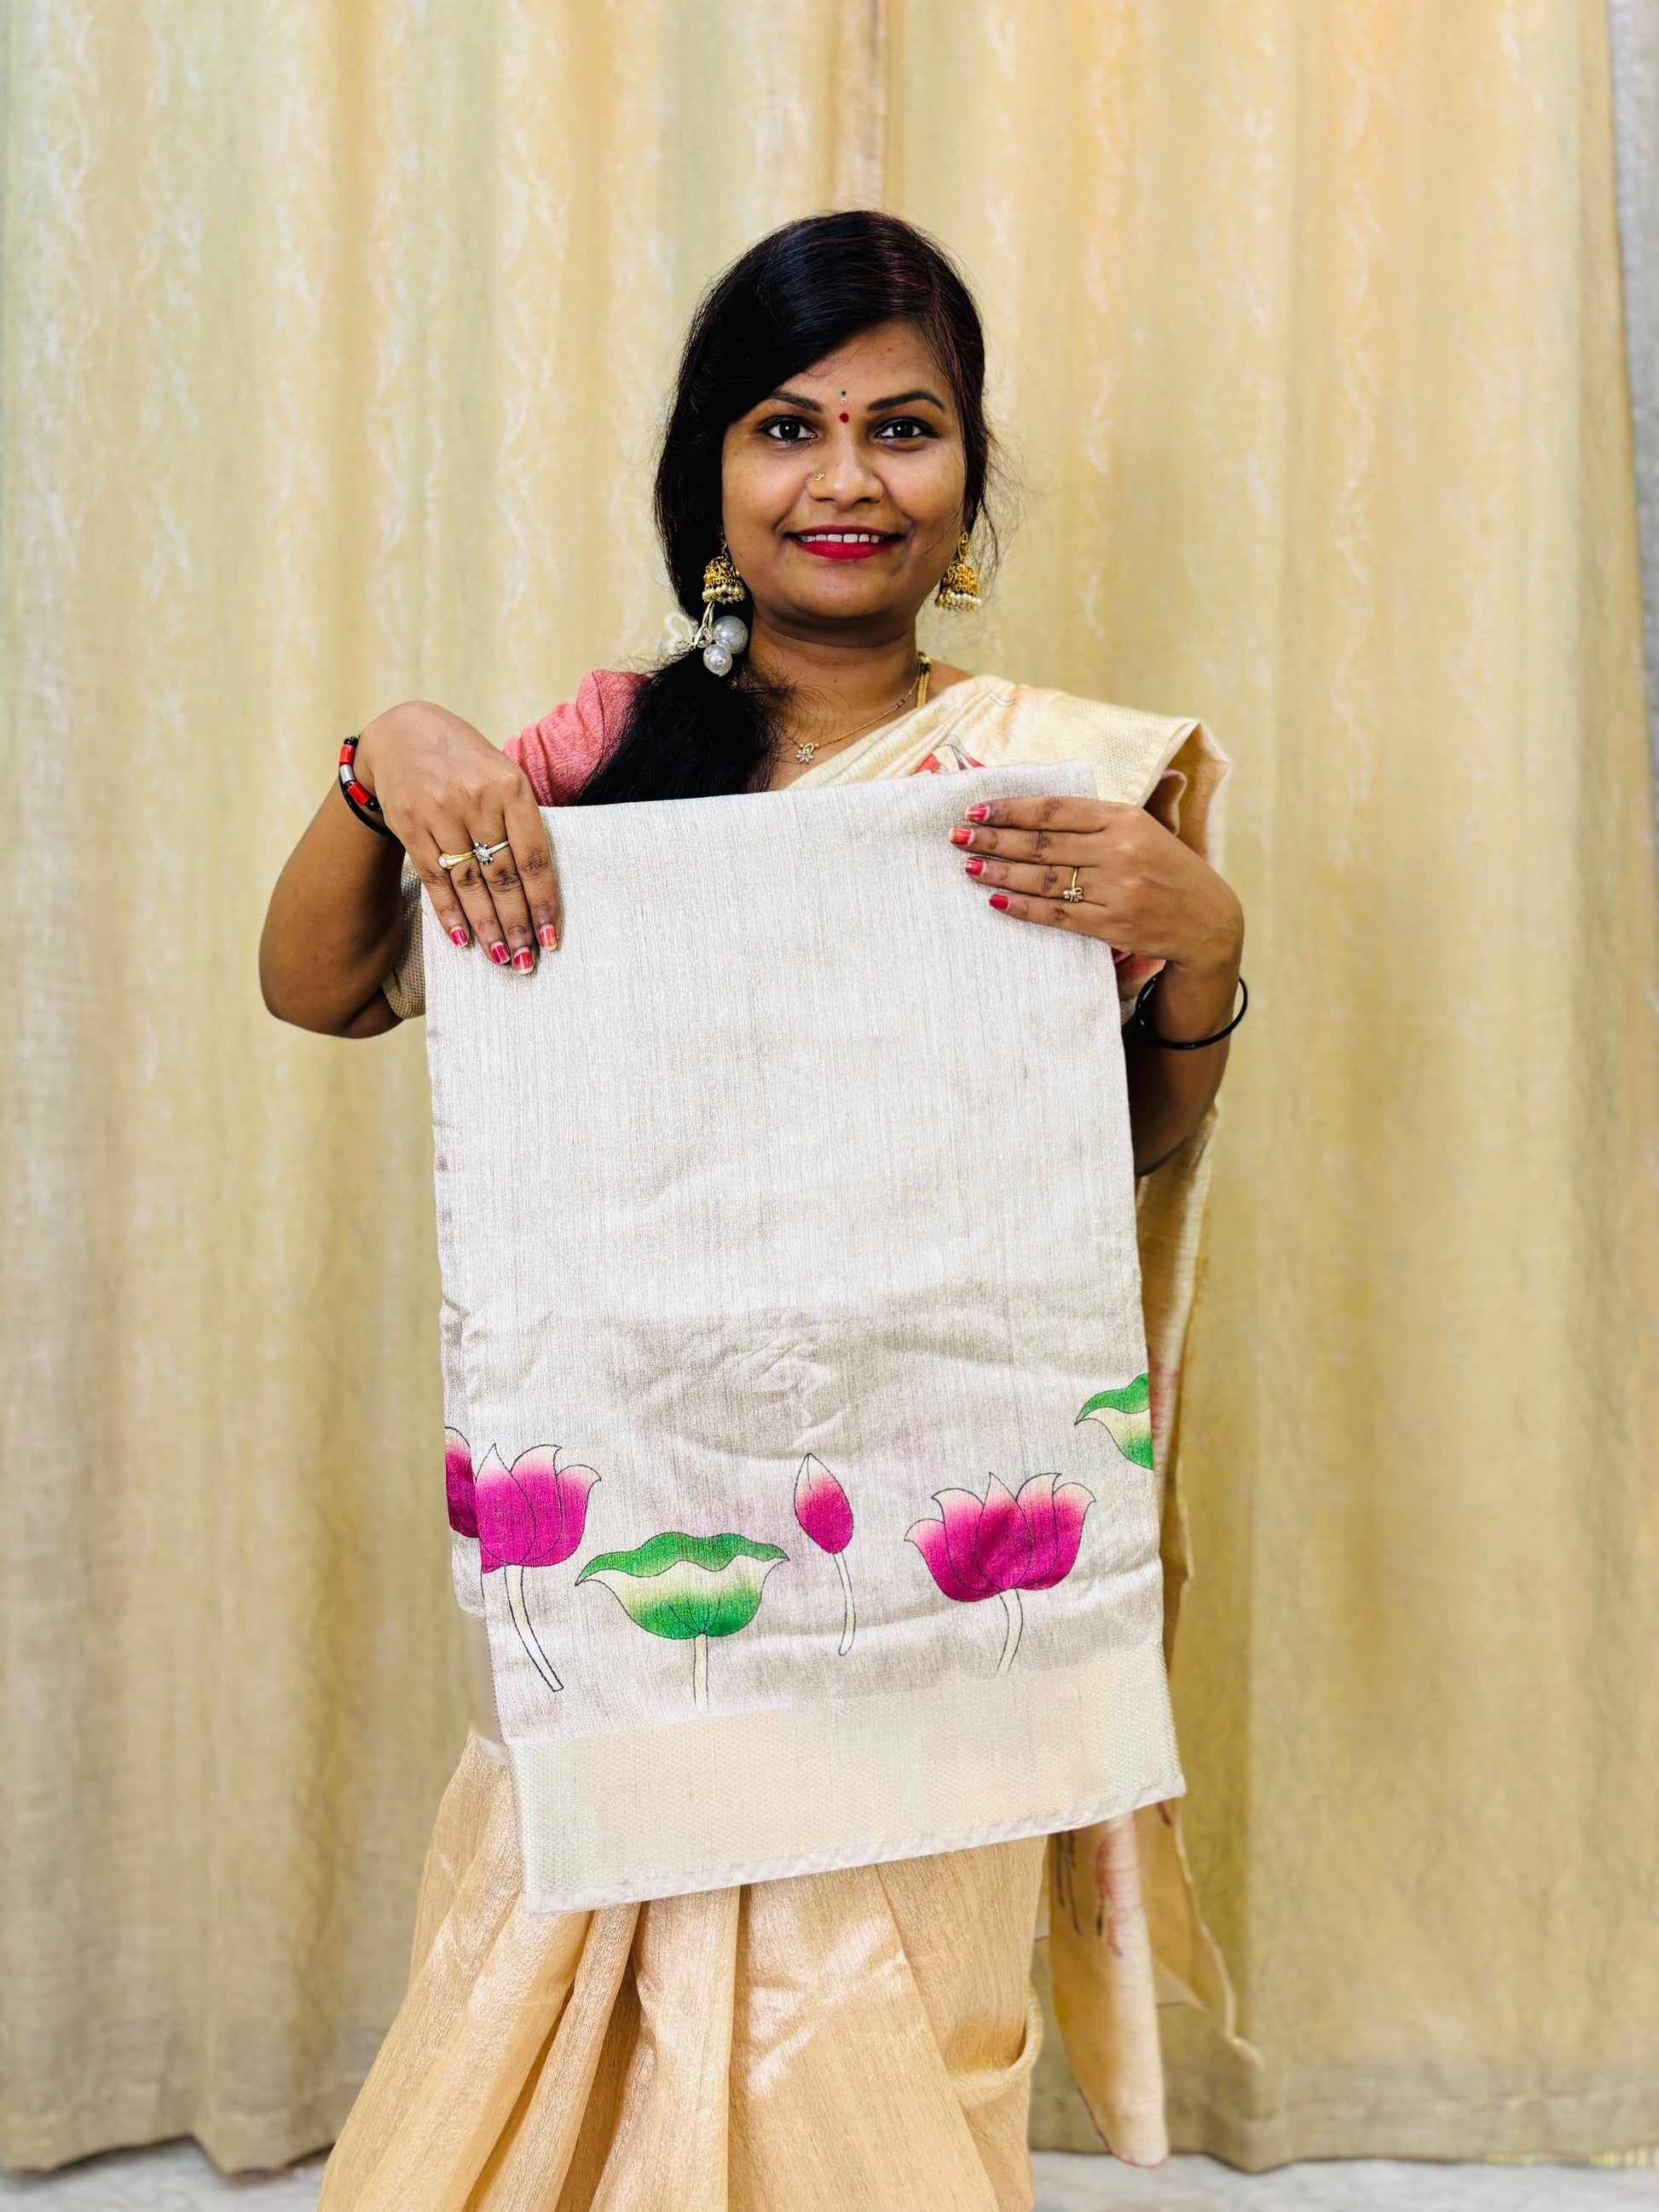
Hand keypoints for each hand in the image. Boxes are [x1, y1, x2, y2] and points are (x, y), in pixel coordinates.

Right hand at [355, 701, 560, 969]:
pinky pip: (435, 880)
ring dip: (487, 926)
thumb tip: (542, 886)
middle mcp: (476, 800)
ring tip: (501, 958)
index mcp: (511, 786)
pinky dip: (450, 913)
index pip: (534, 857)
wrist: (403, 734)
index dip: (543, 901)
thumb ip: (521, 821)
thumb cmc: (466, 762)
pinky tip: (464, 940)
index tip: (551, 937)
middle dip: (516, 924)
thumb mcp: (503, 774)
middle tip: (526, 962)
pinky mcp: (411, 826)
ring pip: (469, 883)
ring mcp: (440, 813)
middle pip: (503, 876)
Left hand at [950, 793, 1241, 982]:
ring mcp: (1115, 888)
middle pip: (1041, 843)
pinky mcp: (1112, 924)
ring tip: (969, 866)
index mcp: (1123, 817)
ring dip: (1000, 871)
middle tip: (956, 837)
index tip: (976, 810)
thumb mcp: (1143, 827)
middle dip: (994, 839)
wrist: (1207, 920)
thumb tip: (1039, 805)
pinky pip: (1056, 913)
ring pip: (1043, 878)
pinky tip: (996, 898)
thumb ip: (1098, 816)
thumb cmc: (1166, 868)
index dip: (1011, 809)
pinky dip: (1023, 906)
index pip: (1054, 809)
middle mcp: (1119, 849)